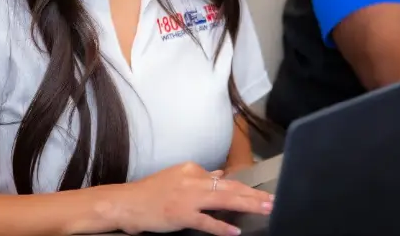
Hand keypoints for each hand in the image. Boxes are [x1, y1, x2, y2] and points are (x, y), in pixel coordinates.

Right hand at [116, 161, 272, 235]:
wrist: (128, 202)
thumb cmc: (151, 192)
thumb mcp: (178, 176)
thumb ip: (200, 177)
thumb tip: (219, 175)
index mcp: (193, 169)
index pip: (224, 179)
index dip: (244, 188)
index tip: (259, 193)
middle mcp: (194, 180)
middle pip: (231, 187)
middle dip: (254, 195)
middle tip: (272, 200)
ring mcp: (189, 198)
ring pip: (225, 200)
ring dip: (247, 205)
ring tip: (264, 209)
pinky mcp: (182, 215)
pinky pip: (207, 222)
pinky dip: (222, 227)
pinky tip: (236, 231)